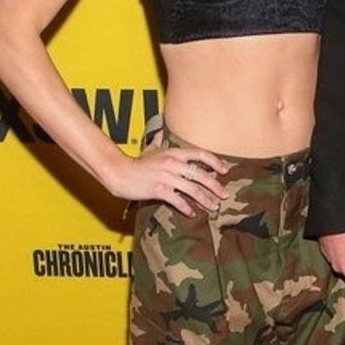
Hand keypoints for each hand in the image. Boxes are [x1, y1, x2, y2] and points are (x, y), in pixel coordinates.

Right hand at [109, 144, 229, 214]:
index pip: (200, 154)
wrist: (119, 173)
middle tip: (224, 195)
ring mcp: (166, 177)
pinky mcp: (159, 190)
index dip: (215, 162)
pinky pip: (178, 200)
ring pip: (193, 190)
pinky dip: (187, 208)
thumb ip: (159, 141)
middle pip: (201, 175)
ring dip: (206, 200)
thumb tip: (160, 131)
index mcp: (174, 153)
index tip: (225, 171)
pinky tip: (192, 213)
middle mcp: (173, 163)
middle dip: (216, 187)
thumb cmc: (136, 163)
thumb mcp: (150, 149)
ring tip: (213, 207)